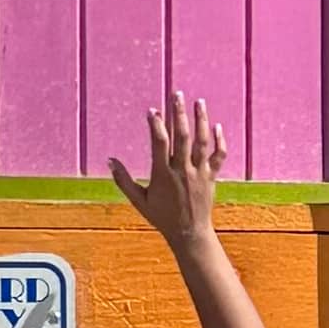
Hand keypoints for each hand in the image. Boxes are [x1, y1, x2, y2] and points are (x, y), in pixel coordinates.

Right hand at [109, 92, 226, 246]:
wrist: (189, 234)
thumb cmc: (162, 217)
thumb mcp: (138, 201)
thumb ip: (123, 180)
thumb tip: (109, 160)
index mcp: (163, 174)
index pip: (159, 143)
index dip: (155, 125)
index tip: (152, 110)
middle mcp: (182, 170)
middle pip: (182, 136)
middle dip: (179, 113)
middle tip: (177, 93)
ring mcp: (199, 173)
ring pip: (201, 142)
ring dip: (201, 120)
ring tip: (199, 101)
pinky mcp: (211, 177)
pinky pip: (218, 156)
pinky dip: (219, 141)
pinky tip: (217, 126)